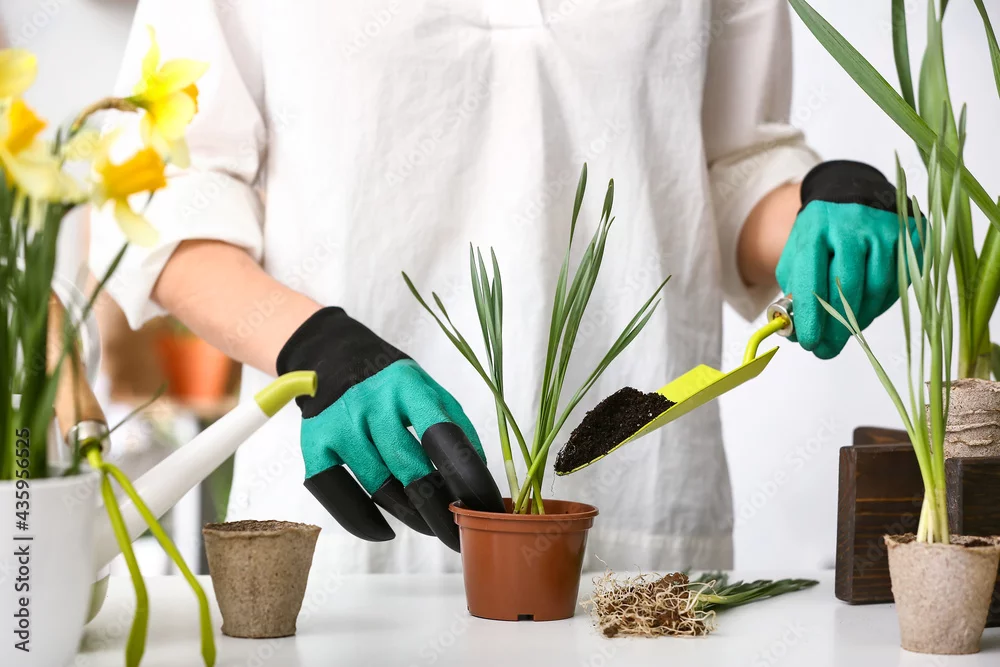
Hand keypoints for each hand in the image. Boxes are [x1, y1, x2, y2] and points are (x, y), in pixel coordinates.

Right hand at [277, 307, 503, 550]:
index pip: (442, 436)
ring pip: (379, 487)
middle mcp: (372, 403)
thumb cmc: (392, 385)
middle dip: (439, 509)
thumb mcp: (428, 390)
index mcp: (409, 387)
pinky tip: (384, 530)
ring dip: (409, 515)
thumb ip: (454, 427)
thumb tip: (477, 476)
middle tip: (457, 533)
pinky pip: (338, 495)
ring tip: (430, 526)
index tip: (484, 504)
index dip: (466, 475)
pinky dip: (363, 521)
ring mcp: (340, 424)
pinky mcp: (314, 444)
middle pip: (410, 469)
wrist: (333, 359)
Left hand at [776, 161, 918, 358]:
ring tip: (846, 329)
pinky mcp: (911, 235)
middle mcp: (852, 227)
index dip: (811, 317)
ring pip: (877, 289)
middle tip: (827, 350)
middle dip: (837, 327)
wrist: (851, 194)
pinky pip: (899, 282)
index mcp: (816, 230)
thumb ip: (793, 293)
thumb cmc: (821, 233)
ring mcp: (885, 230)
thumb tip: (796, 334)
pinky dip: (882, 303)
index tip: (809, 343)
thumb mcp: (797, 255)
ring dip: (860, 318)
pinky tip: (867, 307)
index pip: (812, 279)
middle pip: (848, 289)